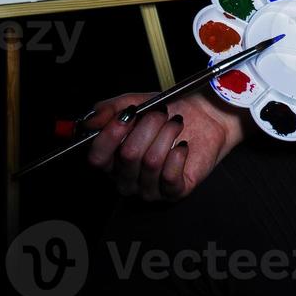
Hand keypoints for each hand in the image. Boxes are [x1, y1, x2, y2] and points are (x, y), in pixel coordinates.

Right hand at [83, 90, 245, 200]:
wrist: (205, 117)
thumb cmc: (168, 113)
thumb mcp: (135, 103)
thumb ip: (109, 110)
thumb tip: (90, 122)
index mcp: (112, 161)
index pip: (97, 158)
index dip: (110, 136)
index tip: (127, 114)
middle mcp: (127, 179)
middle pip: (128, 156)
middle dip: (148, 126)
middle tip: (161, 113)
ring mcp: (149, 189)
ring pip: (151, 162)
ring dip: (166, 134)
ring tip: (175, 123)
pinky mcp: (174, 192)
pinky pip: (170, 175)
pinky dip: (178, 153)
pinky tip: (183, 144)